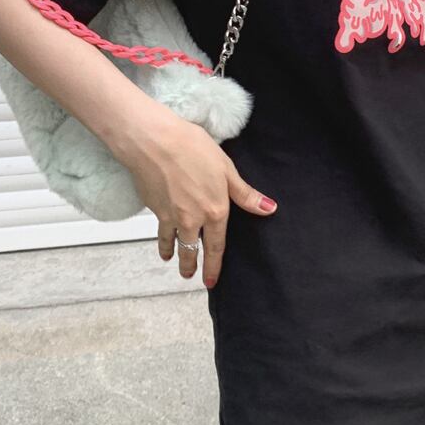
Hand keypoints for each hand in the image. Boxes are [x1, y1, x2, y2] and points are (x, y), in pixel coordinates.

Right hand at [123, 114, 277, 288]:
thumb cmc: (193, 148)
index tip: (213, 281)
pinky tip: (163, 248)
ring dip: (179, 258)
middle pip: (193, 250)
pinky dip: (162, 243)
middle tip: (193, 277)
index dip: (215, 265)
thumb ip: (245, 194)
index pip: (217, 245)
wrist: (155, 143)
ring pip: (176, 245)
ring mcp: (171, 216)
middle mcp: (193, 219)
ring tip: (180, 269)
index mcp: (215, 210)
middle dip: (193, 266)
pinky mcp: (155, 209)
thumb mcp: (226, 168)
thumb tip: (269, 209)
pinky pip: (161, 233)